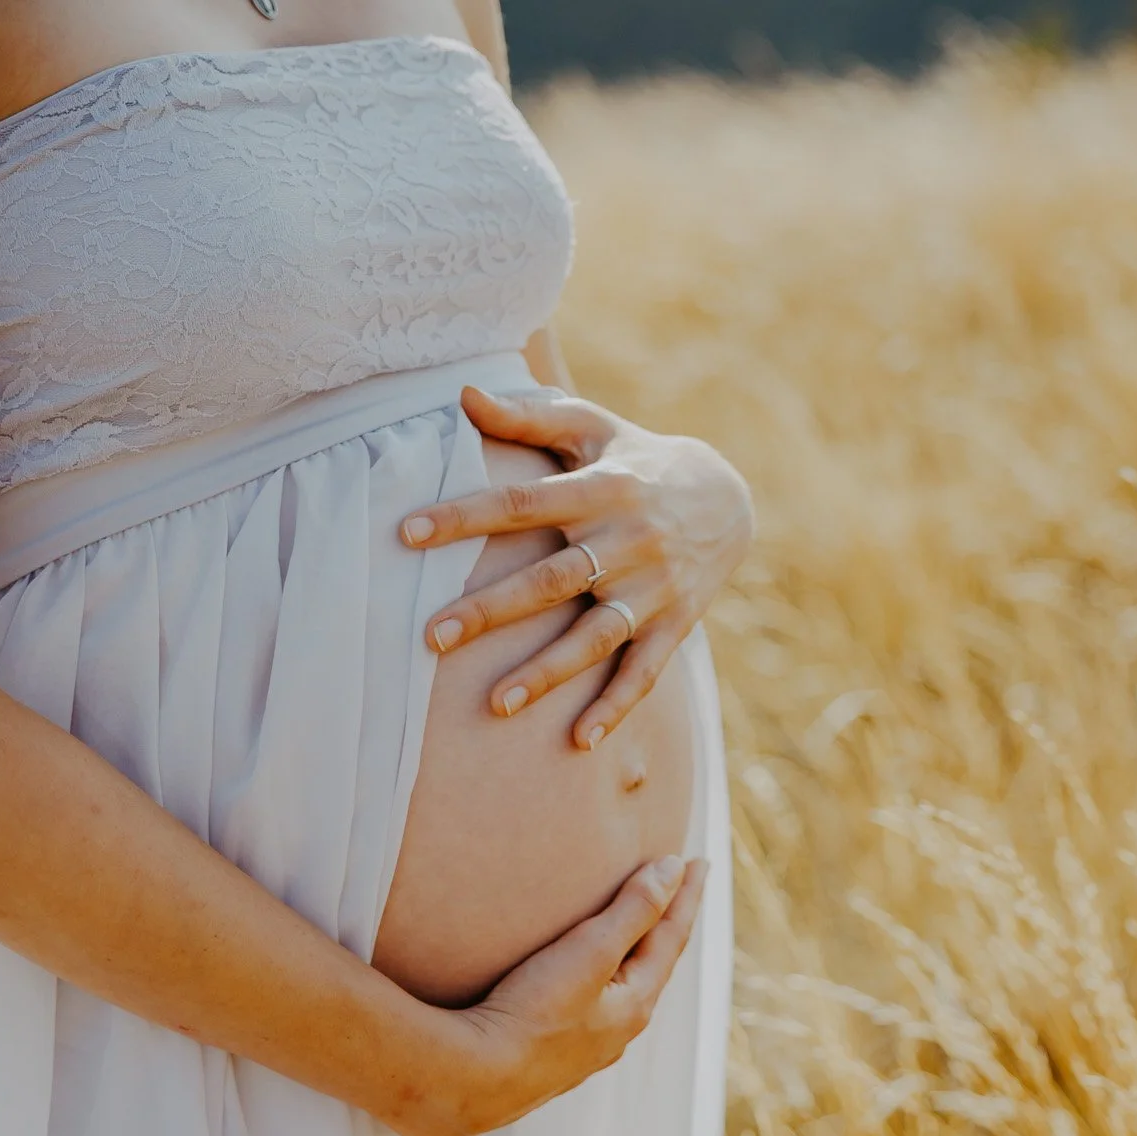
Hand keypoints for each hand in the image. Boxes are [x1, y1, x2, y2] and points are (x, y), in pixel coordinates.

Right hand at [396, 854, 708, 1135]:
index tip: (701, 861)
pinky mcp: (551, 1057)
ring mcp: (585, 1049)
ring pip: (624, 991)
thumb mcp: (589, 952)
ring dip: (634, 956)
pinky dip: (602, 980)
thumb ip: (633, 909)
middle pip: (654, 965)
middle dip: (666, 925)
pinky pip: (593, 1009)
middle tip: (678, 891)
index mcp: (635, 1004)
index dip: (685, 896)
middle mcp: (618, 1031)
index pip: (671, 937)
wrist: (474, 1082)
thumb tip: (674, 868)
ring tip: (636, 936)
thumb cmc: (533, 1013)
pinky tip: (584, 985)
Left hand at [399, 387, 753, 749]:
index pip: (521, 502)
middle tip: (432, 636)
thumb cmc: (637, 458)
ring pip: (595, 636)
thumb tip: (461, 394)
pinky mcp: (676, 623)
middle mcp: (628, 540)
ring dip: (547, 672)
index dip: (465, 516)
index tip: (407, 533)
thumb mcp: (592, 428)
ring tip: (495, 705)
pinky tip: (580, 740)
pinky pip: (644, 671)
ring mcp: (654, 588)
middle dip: (492, 609)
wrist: (729, 496)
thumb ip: (528, 415)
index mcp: (600, 489)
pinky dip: (617, 707)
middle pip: (552, 579)